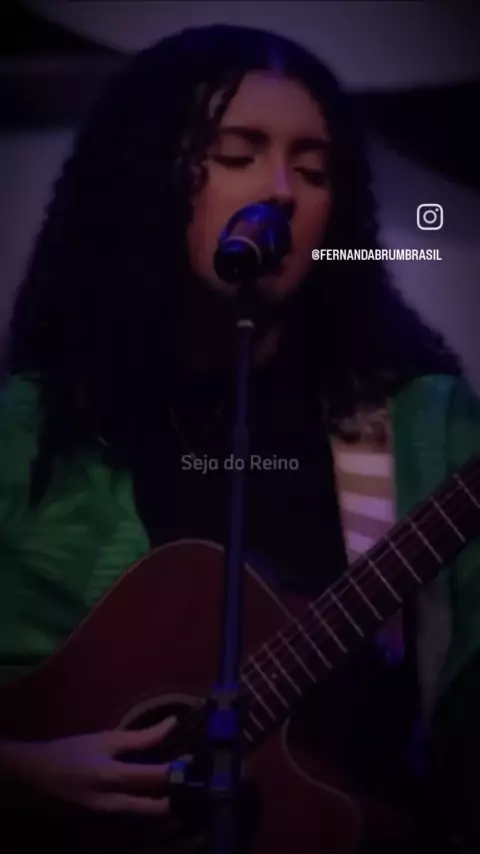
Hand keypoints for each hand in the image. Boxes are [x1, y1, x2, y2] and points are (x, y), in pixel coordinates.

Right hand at [2, 716, 177, 814]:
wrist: (38, 774)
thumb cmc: (72, 750)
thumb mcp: (105, 739)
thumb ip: (140, 737)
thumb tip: (171, 725)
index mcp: (111, 776)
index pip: (153, 777)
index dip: (176, 770)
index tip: (193, 759)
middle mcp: (110, 802)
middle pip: (153, 806)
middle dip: (175, 795)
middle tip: (191, 781)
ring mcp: (106, 815)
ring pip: (143, 814)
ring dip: (162, 801)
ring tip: (176, 785)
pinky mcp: (102, 820)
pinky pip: (131, 814)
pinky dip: (146, 804)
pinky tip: (154, 792)